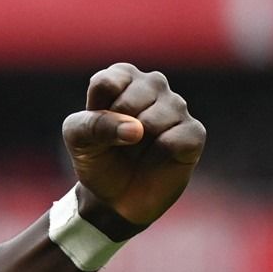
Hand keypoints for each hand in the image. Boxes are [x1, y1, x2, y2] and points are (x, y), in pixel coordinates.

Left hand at [62, 63, 205, 227]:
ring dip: (137, 146)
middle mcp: (152, 84)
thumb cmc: (96, 156)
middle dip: (117, 130)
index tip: (96, 126)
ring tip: (138, 149)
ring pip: (154, 120)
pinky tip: (156, 157)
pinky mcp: (194, 132)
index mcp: (121, 76)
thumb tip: (137, 129)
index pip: (106, 83)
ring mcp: (176, 106)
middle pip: (130, 101)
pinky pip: (177, 140)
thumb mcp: (78, 139)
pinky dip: (159, 156)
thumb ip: (94, 125)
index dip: (97, 112)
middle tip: (119, 142)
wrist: (116, 195)